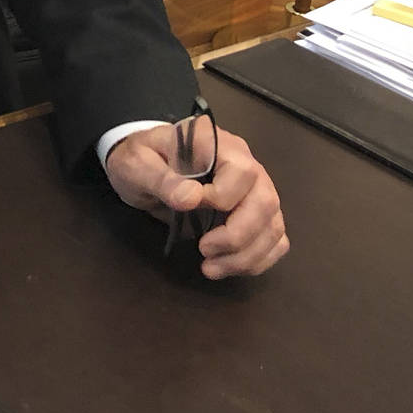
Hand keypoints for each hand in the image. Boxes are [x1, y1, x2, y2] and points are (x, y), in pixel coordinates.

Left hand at [106, 124, 287, 278]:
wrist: (143, 166)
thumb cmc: (140, 159)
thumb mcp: (137, 164)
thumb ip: (161, 179)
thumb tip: (191, 199)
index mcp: (217, 144)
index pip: (242, 172)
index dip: (221, 198)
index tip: (187, 208)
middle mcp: (245, 164)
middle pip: (266, 202)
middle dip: (238, 236)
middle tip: (204, 250)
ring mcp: (254, 190)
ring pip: (273, 226)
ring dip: (247, 256)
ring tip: (210, 269)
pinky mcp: (254, 214)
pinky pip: (275, 239)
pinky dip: (258, 259)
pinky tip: (229, 267)